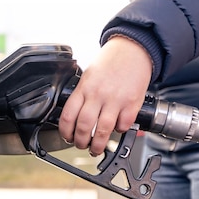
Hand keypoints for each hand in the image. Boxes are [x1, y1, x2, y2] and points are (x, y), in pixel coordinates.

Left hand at [58, 36, 151, 155]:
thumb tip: (75, 116)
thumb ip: (82, 94)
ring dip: (98, 144)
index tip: (67, 137)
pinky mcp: (132, 103)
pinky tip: (117, 130)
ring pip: (103, 130)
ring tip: (97, 148)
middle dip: (80, 142)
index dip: (65, 131)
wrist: (133, 49)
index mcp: (84, 88)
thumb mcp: (88, 76)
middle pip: (84, 126)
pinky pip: (124, 124)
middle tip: (81, 145)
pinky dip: (119, 131)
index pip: (68, 115)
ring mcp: (115, 99)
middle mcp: (97, 95)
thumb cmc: (110, 62)